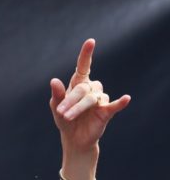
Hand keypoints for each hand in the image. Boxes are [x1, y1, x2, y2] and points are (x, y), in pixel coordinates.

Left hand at [50, 39, 130, 153]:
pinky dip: (120, 102)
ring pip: (92, 98)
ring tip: (67, 116)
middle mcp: (91, 89)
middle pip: (83, 89)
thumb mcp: (56, 107)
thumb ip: (56, 95)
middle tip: (61, 112)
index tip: (90, 42)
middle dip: (70, 100)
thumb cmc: (65, 119)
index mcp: (79, 83)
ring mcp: (100, 100)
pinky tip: (126, 99)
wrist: (73, 138)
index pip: (84, 66)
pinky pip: (114, 105)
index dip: (86, 54)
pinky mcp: (107, 112)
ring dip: (78, 107)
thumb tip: (54, 80)